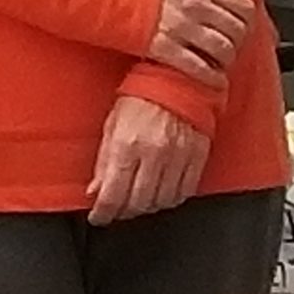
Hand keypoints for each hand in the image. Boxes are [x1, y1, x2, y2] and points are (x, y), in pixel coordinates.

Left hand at [86, 95, 210, 226]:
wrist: (178, 76)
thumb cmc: (141, 95)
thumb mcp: (112, 124)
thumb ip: (103, 161)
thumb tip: (96, 191)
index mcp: (127, 145)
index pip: (112, 194)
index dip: (103, 212)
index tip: (98, 217)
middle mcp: (153, 155)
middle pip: (137, 203)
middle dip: (124, 211)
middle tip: (118, 209)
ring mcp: (178, 157)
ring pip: (161, 201)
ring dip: (147, 207)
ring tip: (139, 201)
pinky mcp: (197, 156)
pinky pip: (184, 192)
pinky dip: (171, 199)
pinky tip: (162, 195)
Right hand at [149, 0, 260, 90]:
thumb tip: (232, 7)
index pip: (244, 6)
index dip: (247, 22)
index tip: (244, 29)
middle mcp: (196, 6)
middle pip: (236, 31)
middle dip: (238, 44)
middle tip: (232, 50)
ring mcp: (182, 28)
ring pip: (222, 50)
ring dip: (226, 61)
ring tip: (222, 65)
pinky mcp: (167, 48)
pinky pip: (198, 67)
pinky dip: (211, 77)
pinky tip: (215, 80)